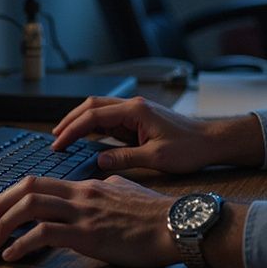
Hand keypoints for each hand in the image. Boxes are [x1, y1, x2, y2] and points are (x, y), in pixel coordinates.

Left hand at [0, 174, 176, 264]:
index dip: (15, 193)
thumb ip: (107, 190)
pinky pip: (44, 234)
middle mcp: (82, 194)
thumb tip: (98, 190)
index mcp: (90, 185)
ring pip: (31, 206)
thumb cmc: (157, 215)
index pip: (43, 181)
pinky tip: (13, 255)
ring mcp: (84, 213)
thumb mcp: (127, 192)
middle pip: (29, 187)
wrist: (175, 224)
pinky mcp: (87, 234)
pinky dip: (21, 244)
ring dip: (4, 223)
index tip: (0, 208)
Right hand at [50, 95, 261, 172]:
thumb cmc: (190, 148)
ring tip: (63, 138)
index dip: (72, 130)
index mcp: (136, 110)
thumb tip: (98, 161)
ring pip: (100, 110)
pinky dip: (95, 128)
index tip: (57, 145)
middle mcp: (134, 106)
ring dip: (81, 122)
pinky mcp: (140, 120)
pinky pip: (111, 120)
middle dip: (70, 120)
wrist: (212, 141)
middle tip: (53, 138)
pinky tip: (86, 140)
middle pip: (92, 106)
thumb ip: (125, 159)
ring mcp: (136, 112)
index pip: (94, 116)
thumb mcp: (156, 159)